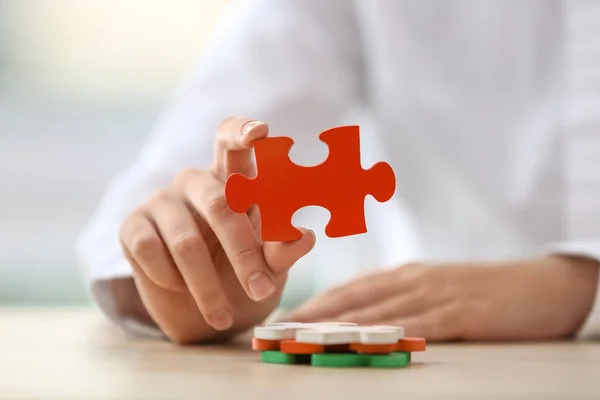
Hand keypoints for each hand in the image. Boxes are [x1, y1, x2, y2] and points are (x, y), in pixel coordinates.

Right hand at [118, 117, 314, 343]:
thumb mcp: (269, 268)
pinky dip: (169, 280)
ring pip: (185, 241)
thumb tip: (304, 235)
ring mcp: (163, 201)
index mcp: (235, 181)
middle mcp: (197, 183)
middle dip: (243, 252)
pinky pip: (149, 250)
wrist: (199, 315)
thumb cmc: (241, 278)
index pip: (233, 144)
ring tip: (223, 319)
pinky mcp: (133, 226)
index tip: (259, 133)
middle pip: (220, 203)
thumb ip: (283, 251)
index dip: (242, 133)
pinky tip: (177, 289)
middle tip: (261, 290)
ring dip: (207, 287)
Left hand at [287, 256, 598, 340]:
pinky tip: (367, 342)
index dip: (311, 305)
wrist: (538, 283)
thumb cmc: (481, 288)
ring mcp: (434, 294)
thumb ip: (399, 299)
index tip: (280, 319)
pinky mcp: (460, 311)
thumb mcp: (433, 289)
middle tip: (277, 330)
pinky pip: (418, 324)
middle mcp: (410, 281)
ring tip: (304, 338)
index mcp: (401, 275)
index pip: (347, 291)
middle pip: (352, 300)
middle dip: (311, 315)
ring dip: (338, 325)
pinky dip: (388, 334)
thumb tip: (361, 318)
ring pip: (377, 312)